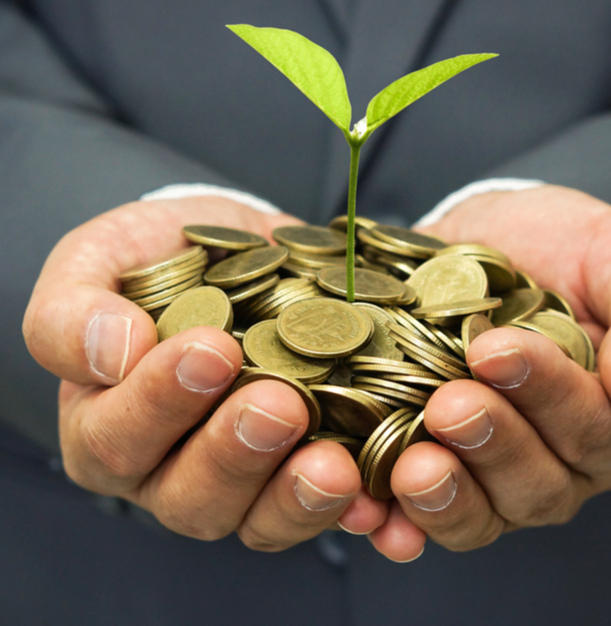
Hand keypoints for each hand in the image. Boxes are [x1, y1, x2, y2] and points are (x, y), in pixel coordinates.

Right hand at [23, 196, 386, 547]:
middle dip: (235, 452)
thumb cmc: (157, 258)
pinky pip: (320, 510)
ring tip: (332, 461)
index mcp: (108, 424)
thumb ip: (74, 309)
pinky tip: (374, 495)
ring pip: (256, 519)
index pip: (116, 439)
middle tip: (278, 403)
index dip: (159, 403)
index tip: (210, 348)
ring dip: (295, 494)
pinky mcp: (299, 473)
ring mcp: (242, 480)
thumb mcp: (98, 260)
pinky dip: (351, 507)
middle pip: (190, 496)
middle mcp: (171, 468)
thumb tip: (112, 353)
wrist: (233, 253)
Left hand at [367, 185, 610, 560]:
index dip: (547, 395)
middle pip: (536, 486)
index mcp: (608, 421)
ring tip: (414, 466)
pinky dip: (393, 521)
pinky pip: (414, 515)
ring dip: (445, 497)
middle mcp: (552, 462)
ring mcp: (486, 473)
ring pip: (479, 514)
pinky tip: (370, 512)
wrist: (481, 236)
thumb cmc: (560, 246)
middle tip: (450, 403)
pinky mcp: (428, 465)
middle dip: (492, 444)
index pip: (593, 430)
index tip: (495, 349)